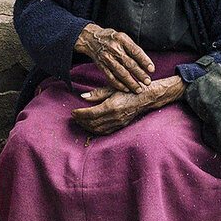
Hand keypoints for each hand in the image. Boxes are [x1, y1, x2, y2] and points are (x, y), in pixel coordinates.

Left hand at [70, 77, 184, 135]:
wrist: (146, 98)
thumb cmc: (129, 89)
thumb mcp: (113, 88)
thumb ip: (97, 93)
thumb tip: (83, 97)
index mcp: (112, 106)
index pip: (91, 114)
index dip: (80, 114)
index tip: (73, 112)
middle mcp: (115, 117)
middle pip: (93, 123)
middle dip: (81, 121)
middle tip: (74, 116)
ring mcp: (118, 123)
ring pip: (98, 129)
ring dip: (87, 126)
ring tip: (80, 121)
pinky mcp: (121, 126)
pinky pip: (105, 132)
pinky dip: (96, 130)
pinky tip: (91, 125)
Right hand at [74, 23, 153, 91]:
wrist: (91, 38)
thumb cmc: (111, 38)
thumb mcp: (122, 37)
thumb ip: (132, 48)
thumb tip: (146, 64)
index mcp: (122, 39)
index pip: (136, 51)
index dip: (145, 61)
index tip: (152, 70)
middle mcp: (114, 48)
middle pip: (129, 64)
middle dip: (140, 74)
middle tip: (148, 82)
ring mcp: (106, 57)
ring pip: (121, 72)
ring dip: (131, 82)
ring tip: (139, 89)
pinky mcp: (101, 65)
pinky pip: (110, 77)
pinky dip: (119, 84)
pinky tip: (126, 89)